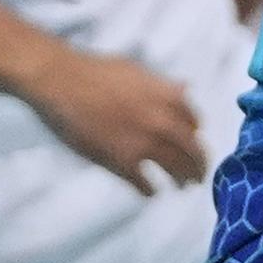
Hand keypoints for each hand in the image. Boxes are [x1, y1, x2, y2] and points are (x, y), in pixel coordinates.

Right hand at [21, 45, 207, 193]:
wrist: (64, 82)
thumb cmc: (97, 72)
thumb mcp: (137, 71)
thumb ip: (163, 85)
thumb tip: (187, 88)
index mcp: (167, 96)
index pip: (194, 121)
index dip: (196, 134)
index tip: (196, 141)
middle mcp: (161, 120)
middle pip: (191, 150)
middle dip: (198, 164)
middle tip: (198, 174)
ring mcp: (143, 143)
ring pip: (174, 169)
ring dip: (181, 179)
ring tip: (183, 186)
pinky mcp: (122, 162)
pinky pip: (145, 183)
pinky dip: (150, 190)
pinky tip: (151, 192)